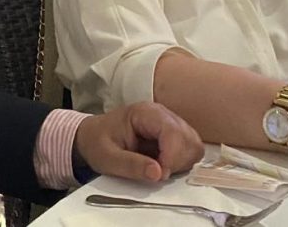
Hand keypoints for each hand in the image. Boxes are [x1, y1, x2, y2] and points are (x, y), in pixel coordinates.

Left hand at [74, 102, 202, 182]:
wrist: (93, 138)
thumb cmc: (98, 143)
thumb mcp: (107, 158)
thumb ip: (131, 165)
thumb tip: (158, 173)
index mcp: (144, 113)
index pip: (172, 131)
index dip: (172, 156)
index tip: (160, 174)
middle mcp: (162, 115)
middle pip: (189, 139)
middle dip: (177, 161)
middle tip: (156, 173)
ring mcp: (170, 124)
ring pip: (194, 145)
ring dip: (181, 163)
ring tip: (158, 168)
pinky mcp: (175, 136)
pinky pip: (190, 151)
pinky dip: (181, 163)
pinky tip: (163, 166)